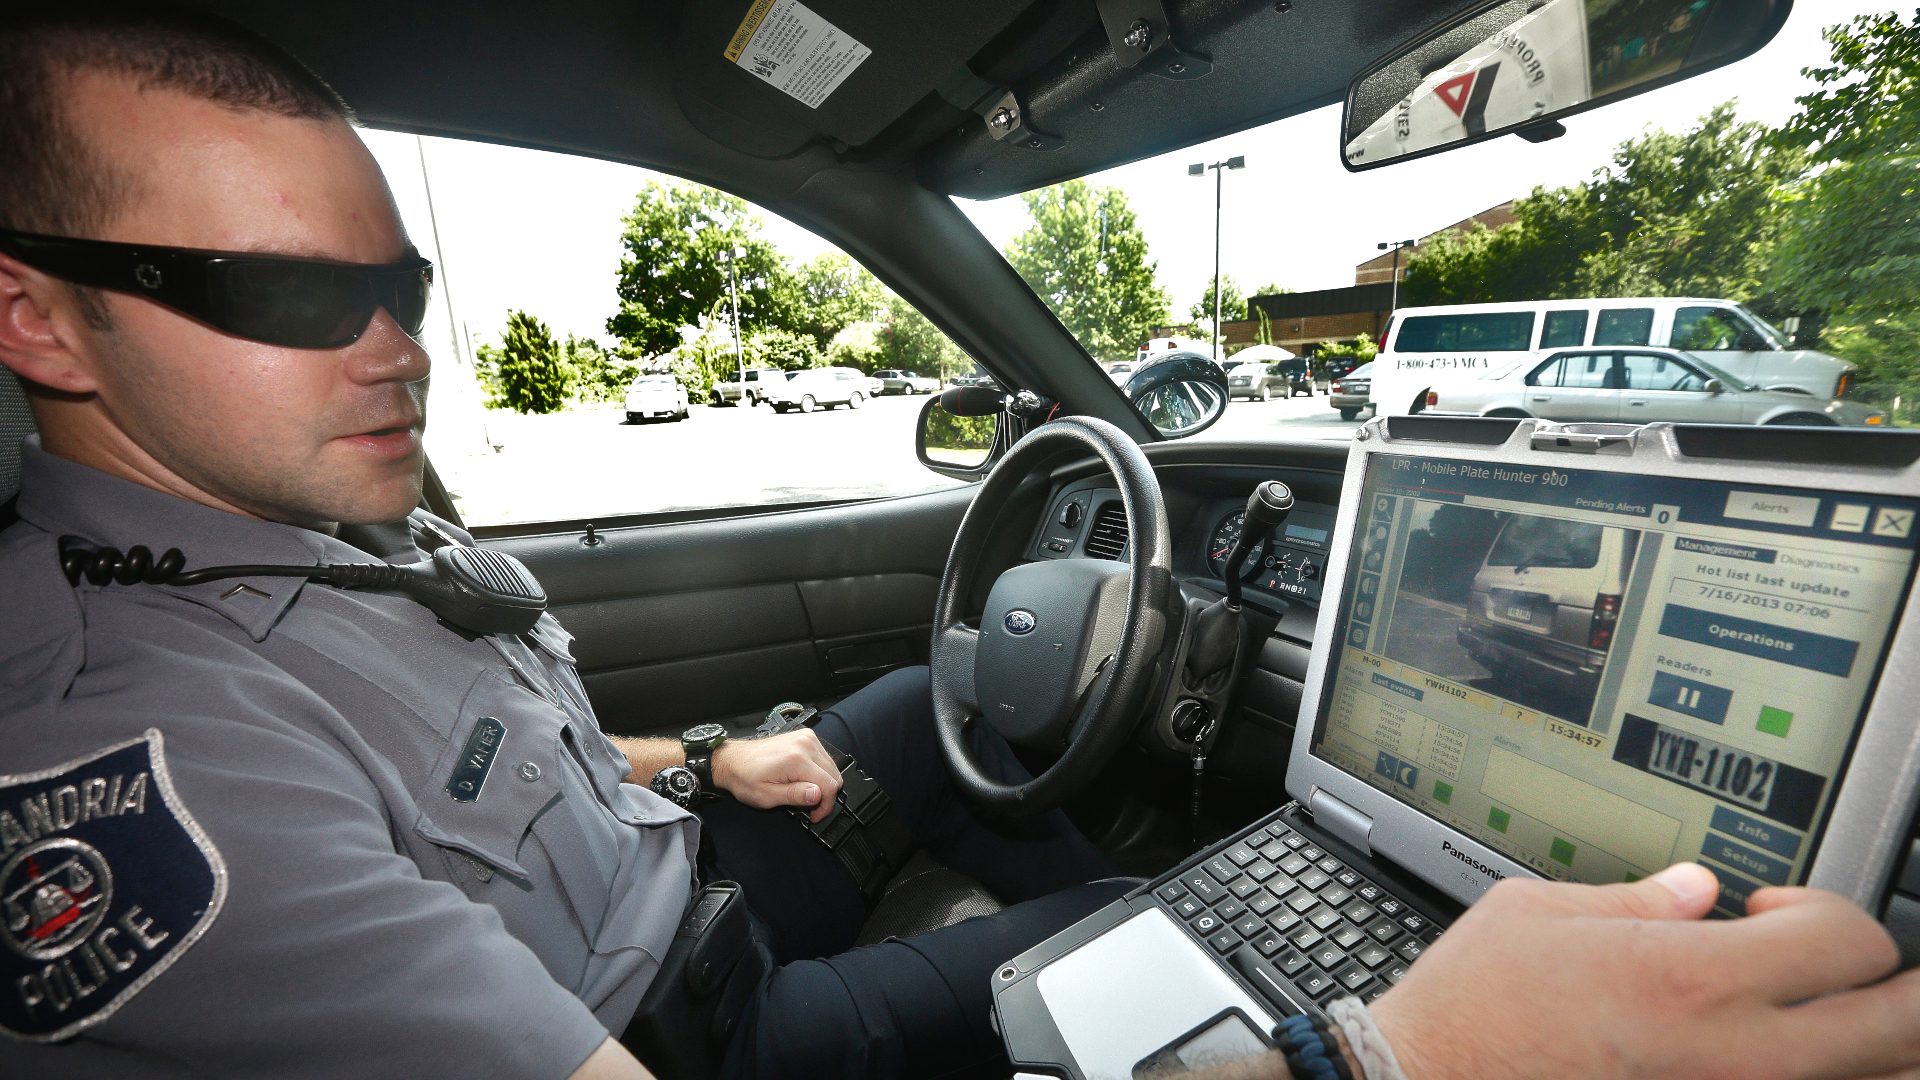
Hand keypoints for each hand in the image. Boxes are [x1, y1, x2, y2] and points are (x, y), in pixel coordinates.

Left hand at [710, 729, 842, 821]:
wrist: (733, 760)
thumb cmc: (745, 778)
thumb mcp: (766, 796)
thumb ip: (794, 796)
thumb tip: (818, 794)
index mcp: (796, 759)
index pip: (830, 785)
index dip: (826, 805)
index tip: (815, 815)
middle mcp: (805, 744)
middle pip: (834, 776)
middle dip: (824, 795)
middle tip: (808, 807)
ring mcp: (806, 738)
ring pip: (831, 767)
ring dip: (822, 783)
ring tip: (803, 792)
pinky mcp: (806, 737)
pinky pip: (824, 758)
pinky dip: (819, 771)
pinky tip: (804, 779)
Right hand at [1371, 862, 1917, 1079]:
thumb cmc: (1472, 1011)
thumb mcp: (1541, 916)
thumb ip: (1637, 899)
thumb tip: (1694, 889)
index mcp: (1691, 980)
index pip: (1849, 943)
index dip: (1828, 911)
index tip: (1774, 910)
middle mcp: (1733, 1055)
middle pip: (1899, 1026)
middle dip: (1893, 986)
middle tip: (1844, 967)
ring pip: (1874, 1078)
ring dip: (1866, 1042)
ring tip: (1814, 1015)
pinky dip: (1812, 1073)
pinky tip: (1755, 1050)